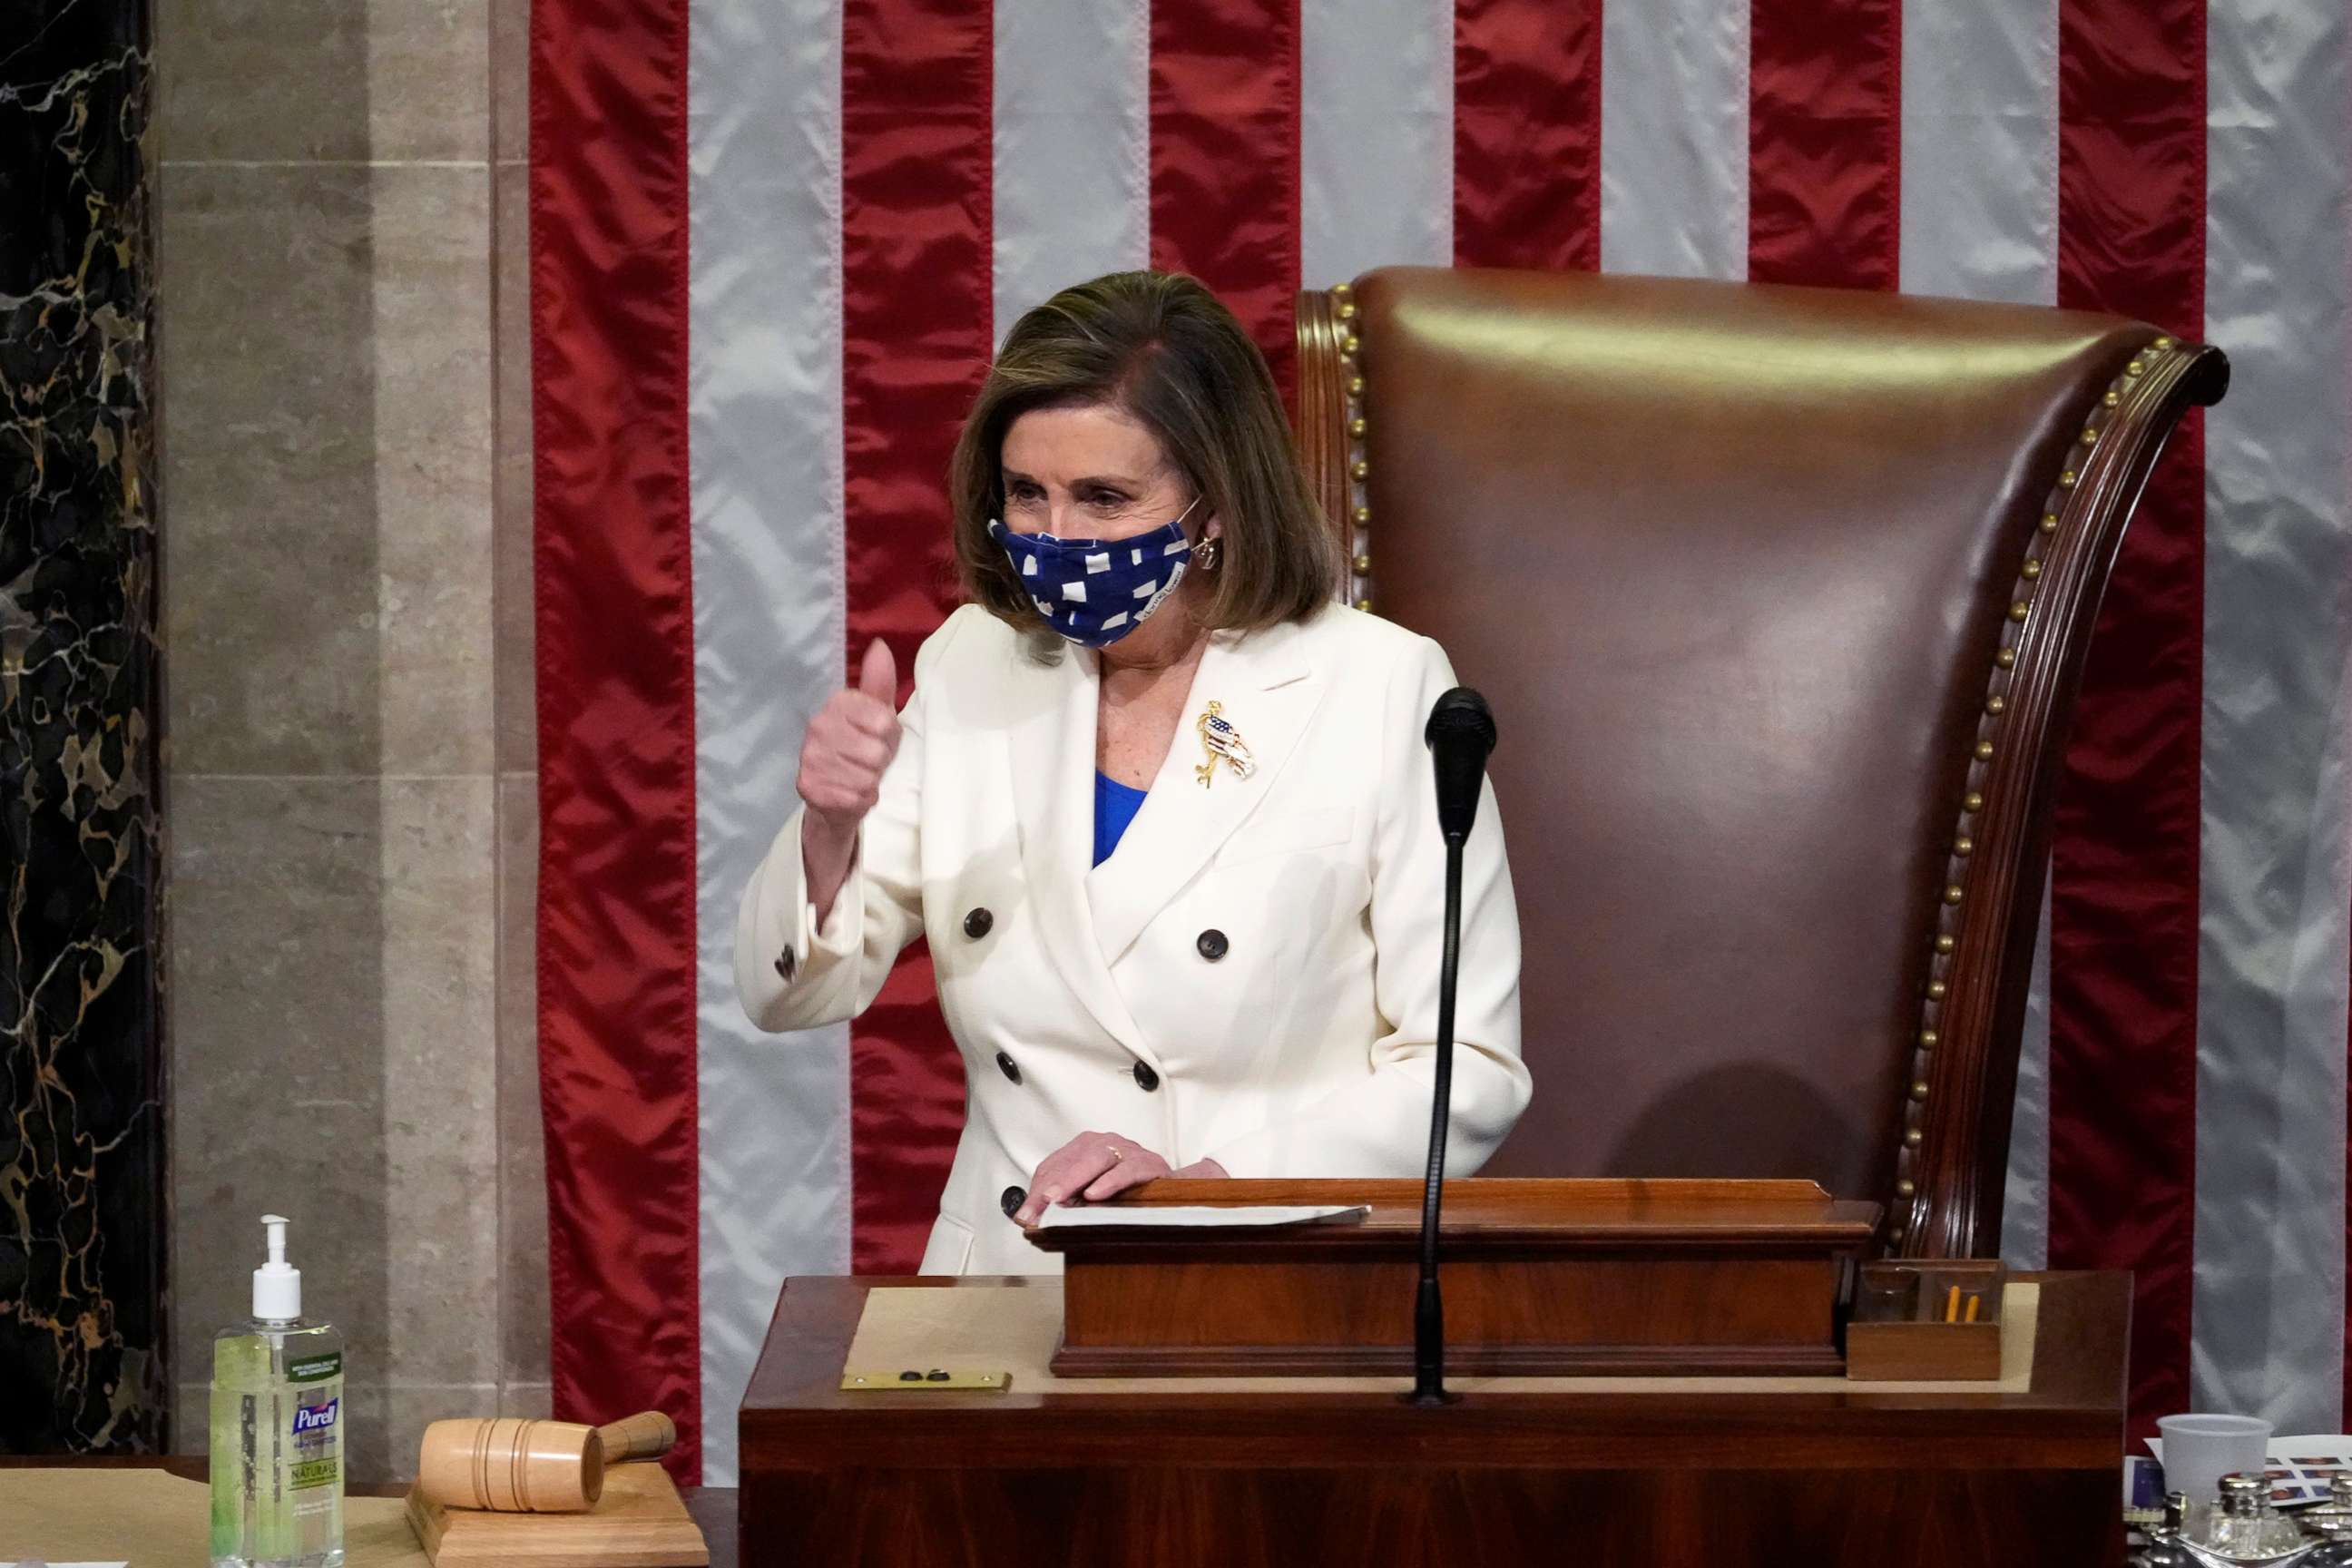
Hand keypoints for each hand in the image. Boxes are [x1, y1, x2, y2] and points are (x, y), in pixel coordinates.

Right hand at [798, 640, 899, 915]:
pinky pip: (856, 797)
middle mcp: (817, 726)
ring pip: (867, 777)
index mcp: (837, 704)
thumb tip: (880, 646)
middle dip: (880, 763)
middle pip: (877, 753)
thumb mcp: (876, 715)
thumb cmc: (863, 749)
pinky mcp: (808, 787)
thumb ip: (879, 683)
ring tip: (859, 777)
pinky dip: (861, 800)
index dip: (890, 738)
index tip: (879, 740)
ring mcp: (810, 757)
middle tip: (868, 763)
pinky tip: (851, 794)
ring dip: (870, 783)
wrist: (836, 797)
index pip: (885, 723)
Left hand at [1010, 1132, 1227, 1224]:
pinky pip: (1126, 1170)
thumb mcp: (1090, 1195)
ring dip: (1073, 1180)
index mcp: (1085, 1147)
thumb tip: (1029, 1219)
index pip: (1053, 1166)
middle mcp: (1104, 1143)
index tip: (1025, 1217)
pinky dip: (1109, 1182)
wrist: (1173, 1189)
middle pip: (1071, 1161)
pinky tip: (1095, 1195)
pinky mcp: (1147, 1163)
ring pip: (1095, 1159)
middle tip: (1036, 1208)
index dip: (1037, 1191)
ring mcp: (1127, 1150)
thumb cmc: (1127, 1192)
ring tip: (1056, 1199)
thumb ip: (1064, 1202)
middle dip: (1050, 1186)